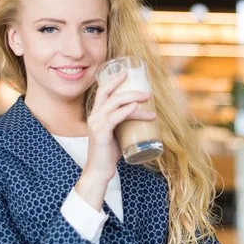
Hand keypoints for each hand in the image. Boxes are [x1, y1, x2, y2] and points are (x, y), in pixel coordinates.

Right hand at [75, 71, 156, 210]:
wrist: (100, 171)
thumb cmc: (110, 153)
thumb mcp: (117, 133)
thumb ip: (124, 123)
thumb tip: (143, 115)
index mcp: (96, 114)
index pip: (103, 91)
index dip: (113, 80)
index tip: (127, 72)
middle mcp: (94, 116)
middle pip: (109, 93)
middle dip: (128, 87)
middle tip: (147, 91)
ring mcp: (96, 124)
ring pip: (115, 104)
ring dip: (134, 98)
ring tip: (148, 99)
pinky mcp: (101, 134)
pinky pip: (114, 118)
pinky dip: (126, 110)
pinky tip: (136, 107)